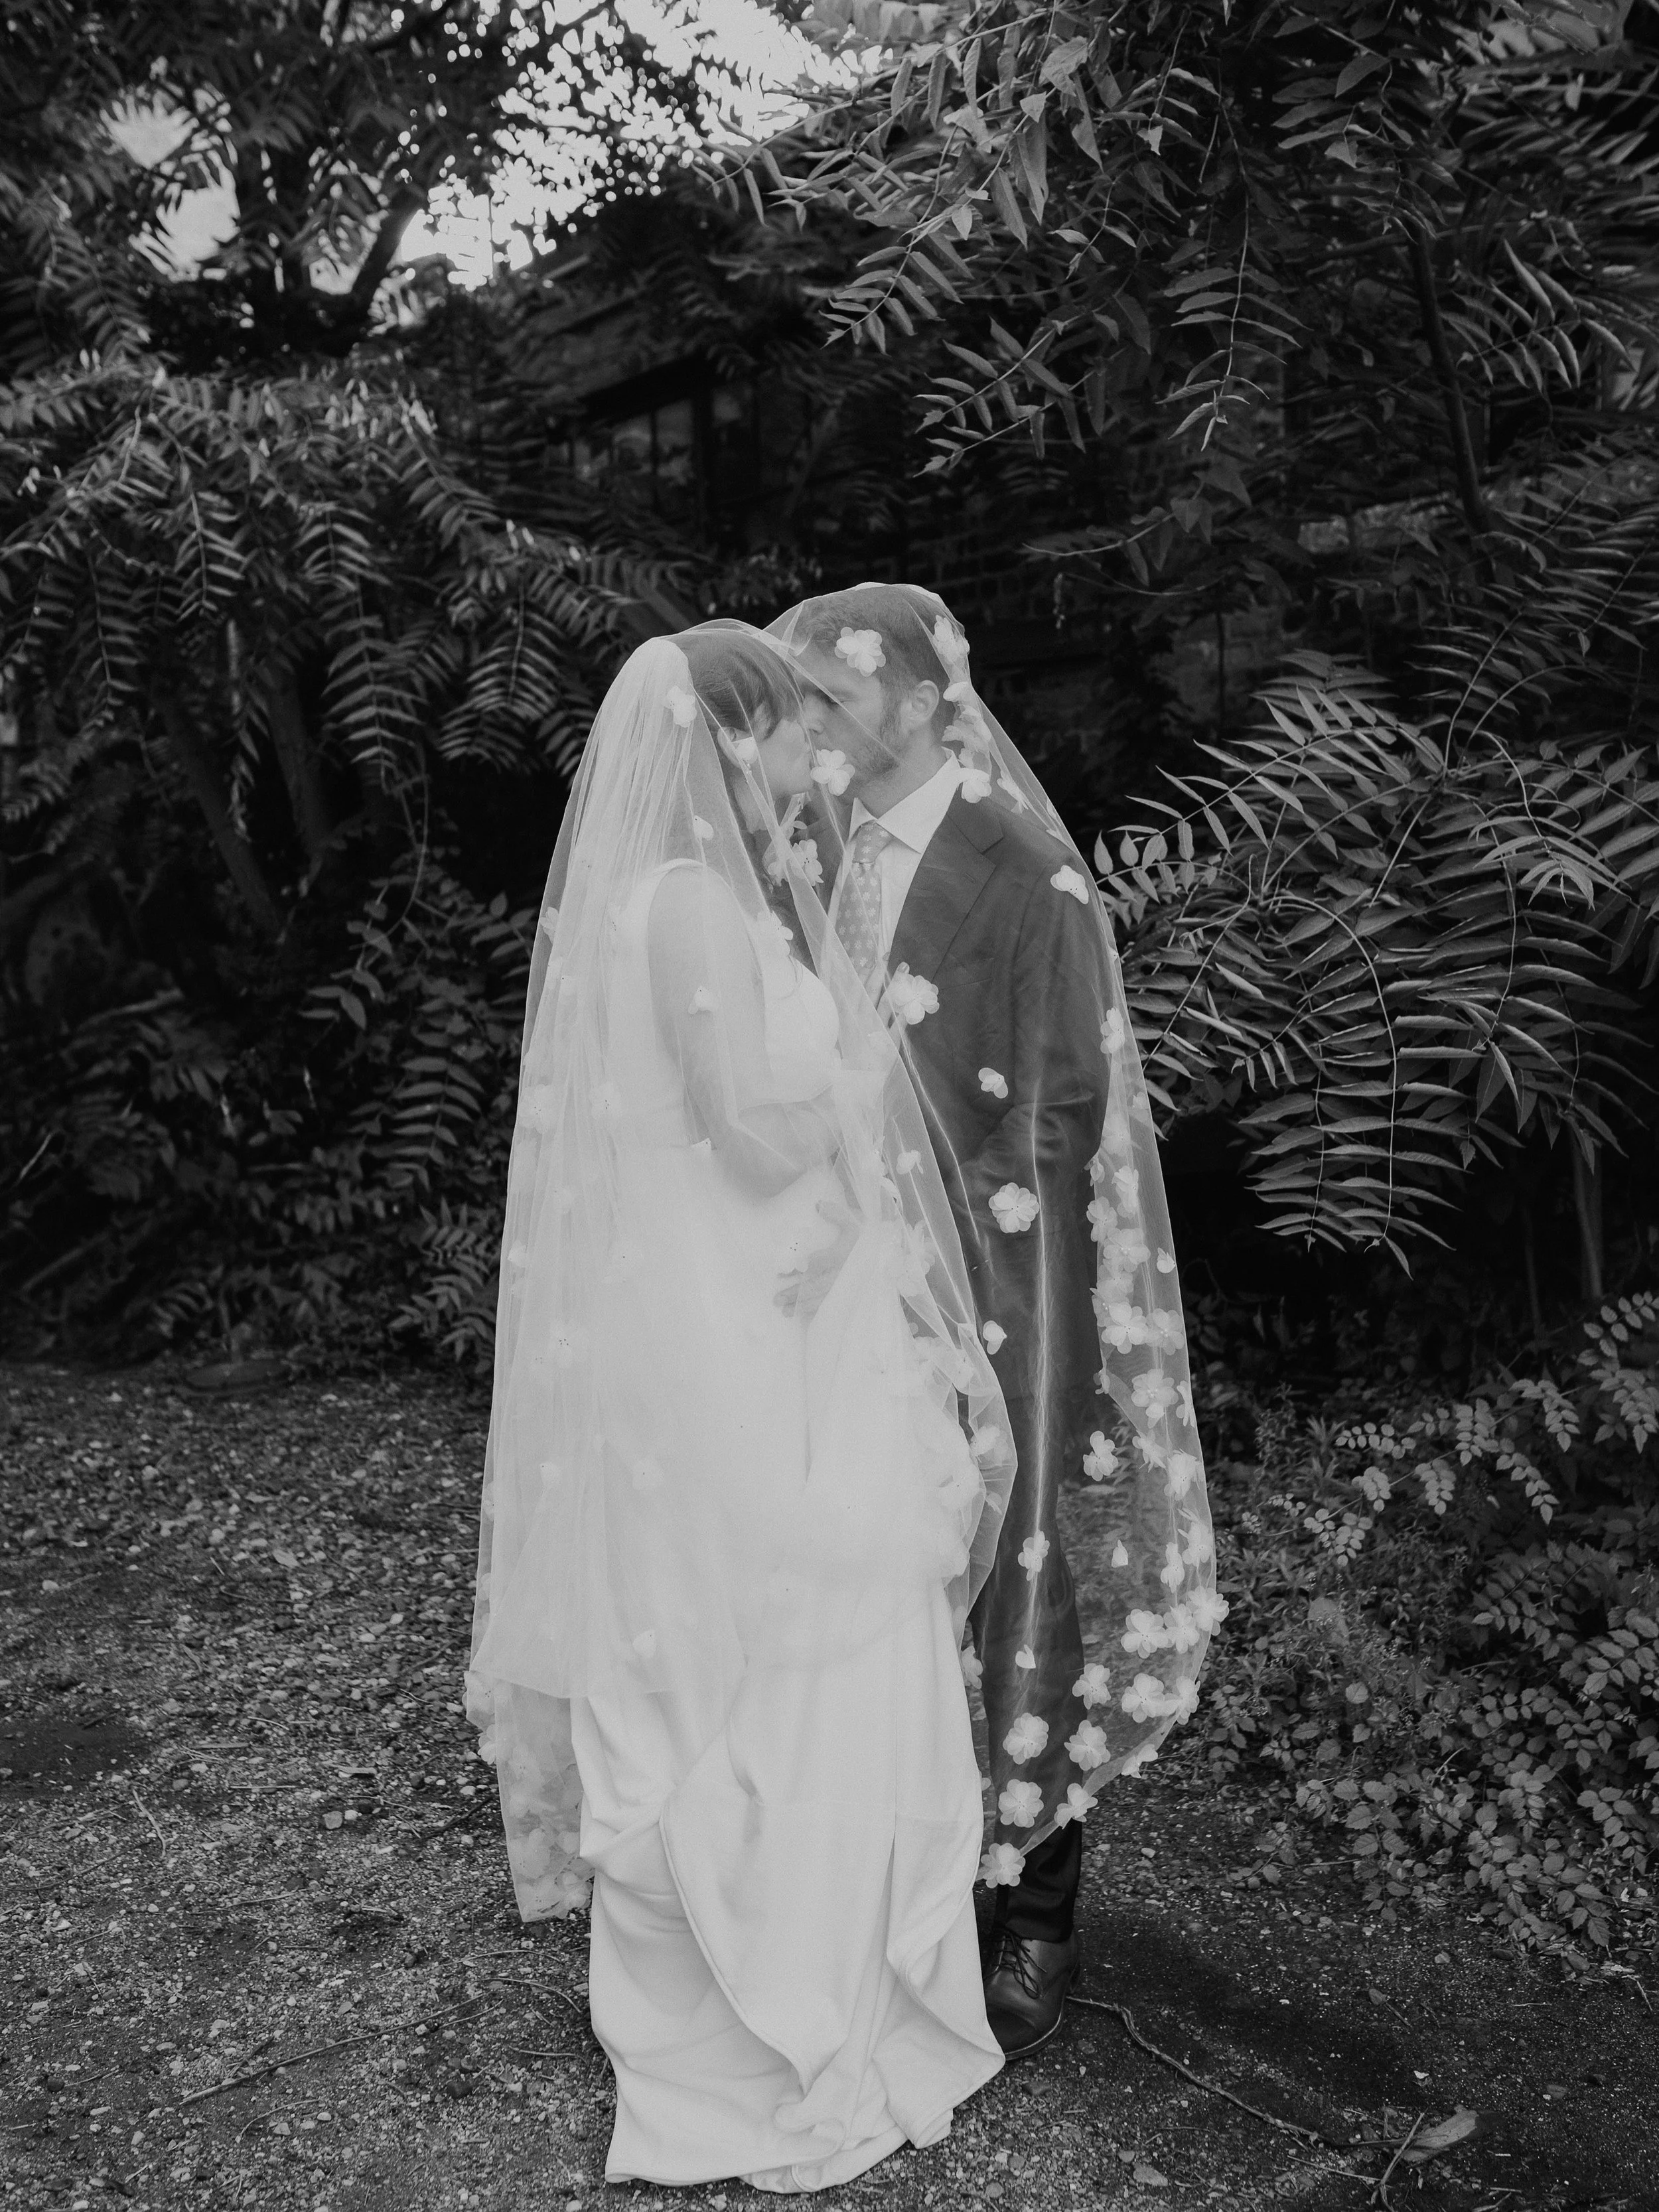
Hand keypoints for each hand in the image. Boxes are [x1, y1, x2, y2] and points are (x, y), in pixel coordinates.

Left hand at [775, 1196, 859, 1322]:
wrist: (886, 1256)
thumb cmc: (866, 1240)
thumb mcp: (854, 1223)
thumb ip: (837, 1214)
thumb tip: (817, 1205)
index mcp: (840, 1256)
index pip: (815, 1265)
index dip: (796, 1270)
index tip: (780, 1274)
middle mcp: (840, 1274)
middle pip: (813, 1287)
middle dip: (794, 1294)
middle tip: (776, 1300)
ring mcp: (844, 1288)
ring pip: (820, 1299)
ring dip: (801, 1306)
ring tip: (784, 1312)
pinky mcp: (848, 1296)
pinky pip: (830, 1306)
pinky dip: (816, 1312)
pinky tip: (803, 1316)